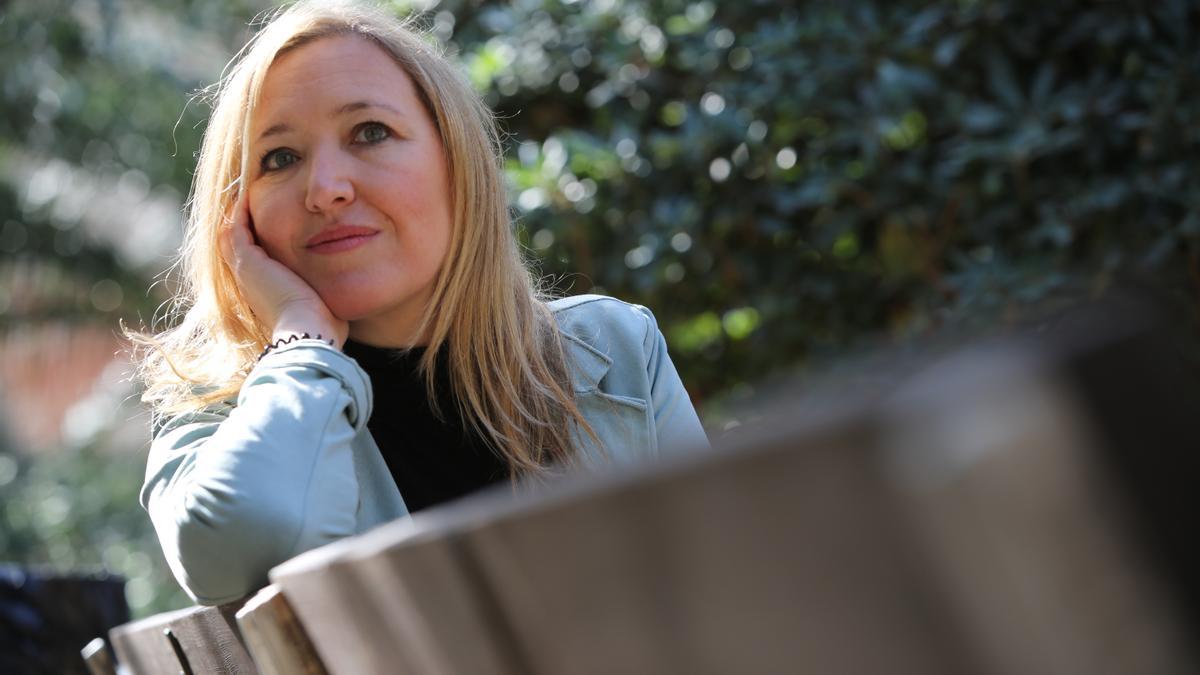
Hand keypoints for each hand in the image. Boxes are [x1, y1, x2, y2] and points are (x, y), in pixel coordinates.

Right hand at [219, 192, 348, 347]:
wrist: (309, 332)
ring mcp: (244, 271)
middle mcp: (250, 282)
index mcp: (266, 292)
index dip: (262, 240)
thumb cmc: (324, 326)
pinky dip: (240, 210)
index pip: (257, 260)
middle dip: (246, 222)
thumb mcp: (325, 304)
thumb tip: (342, 295)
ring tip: (251, 189)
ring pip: (232, 234)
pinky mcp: (246, 261)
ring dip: (239, 213)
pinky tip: (250, 192)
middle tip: (255, 199)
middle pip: (239, 245)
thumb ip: (327, 294)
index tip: (276, 220)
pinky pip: (235, 227)